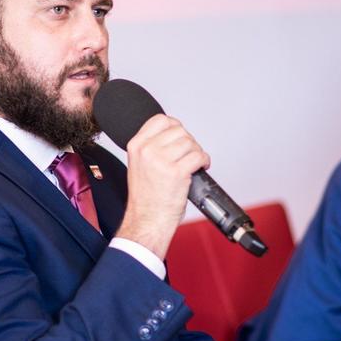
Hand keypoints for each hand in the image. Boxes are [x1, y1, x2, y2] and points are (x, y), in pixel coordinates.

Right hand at [115, 114, 209, 257]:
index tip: (179, 137)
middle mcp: (147, 151)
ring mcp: (162, 161)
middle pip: (179, 130)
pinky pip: (199, 156)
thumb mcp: (138, 164)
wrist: (147, 220)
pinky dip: (204, 161)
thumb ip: (151, 147)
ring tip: (192, 164)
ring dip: (196, 152)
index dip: (174, 126)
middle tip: (187, 156)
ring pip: (191, 143)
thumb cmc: (146, 197)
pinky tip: (200, 168)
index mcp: (136, 145)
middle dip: (188, 142)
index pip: (160, 120)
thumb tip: (174, 135)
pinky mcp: (177, 172)